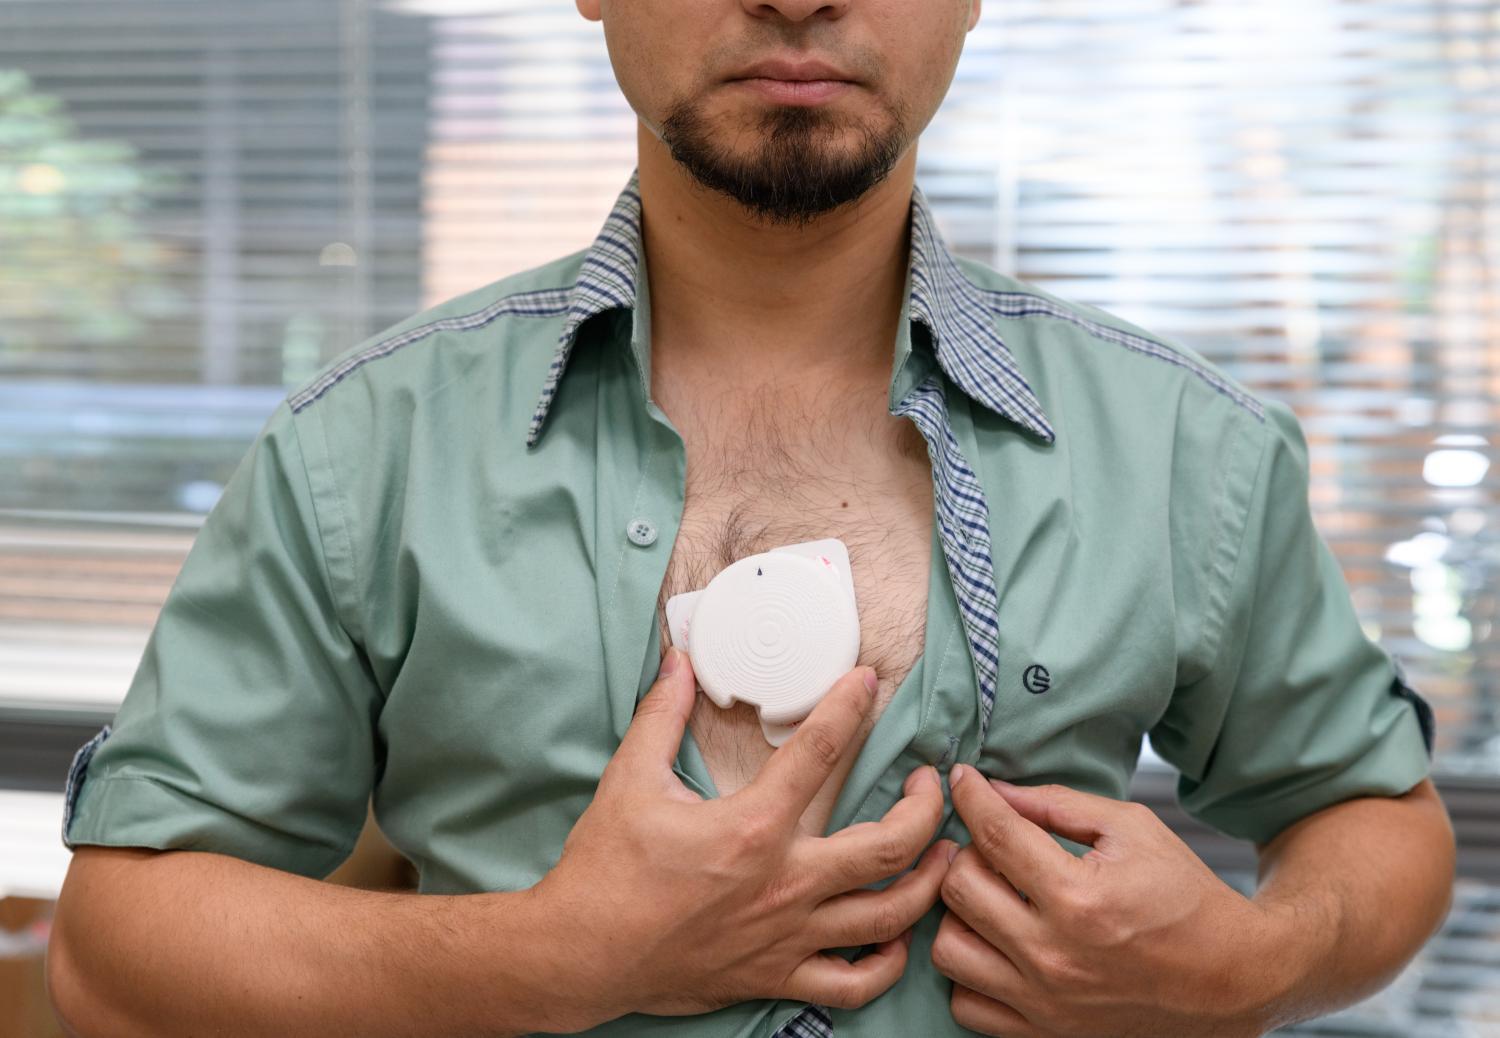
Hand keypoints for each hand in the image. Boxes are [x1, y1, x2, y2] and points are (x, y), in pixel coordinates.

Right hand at [530, 647, 955, 1029]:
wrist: (581, 954)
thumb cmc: (606, 870)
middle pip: (889, 846)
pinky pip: (855, 984)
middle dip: (927, 809)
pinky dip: (888, 964)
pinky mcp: (778, 976)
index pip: (820, 752)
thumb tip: (678, 663)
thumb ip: (662, 716)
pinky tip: (896, 938)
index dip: (850, 708)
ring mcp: (788, 936)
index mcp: (753, 828)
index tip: (868, 684)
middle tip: (931, 784)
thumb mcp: (631, 779)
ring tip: (945, 855)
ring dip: (929, 883)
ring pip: (890, 917)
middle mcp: (784, 883)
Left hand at [932, 764, 1276, 1036]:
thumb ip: (1057, 804)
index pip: (995, 834)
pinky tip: (996, 943)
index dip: (970, 796)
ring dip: (959, 914)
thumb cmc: (1185, 898)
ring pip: (949, 948)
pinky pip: (966, 1003)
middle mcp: (1054, 956)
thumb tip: (995, 790)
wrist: (1232, 978)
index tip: (962, 780)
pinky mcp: (1044, 1033)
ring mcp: (1045, 1002)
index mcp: (1080, 898)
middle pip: (959, 888)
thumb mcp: (1132, 829)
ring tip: (990, 895)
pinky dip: (970, 971)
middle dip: (965, 852)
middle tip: (987, 843)